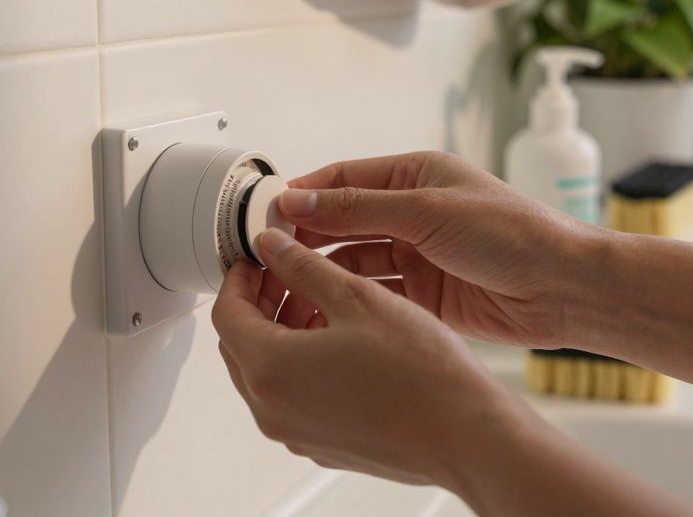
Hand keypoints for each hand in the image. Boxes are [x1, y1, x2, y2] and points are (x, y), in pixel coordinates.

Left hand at [211, 227, 525, 488]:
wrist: (466, 434)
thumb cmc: (420, 372)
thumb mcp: (356, 297)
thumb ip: (303, 267)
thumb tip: (272, 247)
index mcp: (270, 368)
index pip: (226, 313)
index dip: (240, 276)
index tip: (260, 257)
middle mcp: (272, 409)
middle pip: (240, 344)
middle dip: (260, 302)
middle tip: (289, 273)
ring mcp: (296, 432)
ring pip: (267, 372)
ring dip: (282, 332)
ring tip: (322, 301)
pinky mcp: (323, 444)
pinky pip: (293, 397)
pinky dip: (301, 364)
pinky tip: (341, 341)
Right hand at [278, 151, 603, 347]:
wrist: (562, 289)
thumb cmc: (513, 233)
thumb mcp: (426, 210)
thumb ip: (358, 207)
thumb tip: (300, 199)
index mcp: (415, 176)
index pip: (344, 179)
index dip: (305, 194)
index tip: (267, 213)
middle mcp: (413, 214)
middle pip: (343, 222)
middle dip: (307, 235)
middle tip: (267, 252)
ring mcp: (417, 256)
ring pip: (354, 260)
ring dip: (324, 269)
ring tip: (288, 282)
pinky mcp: (424, 296)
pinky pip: (374, 294)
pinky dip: (348, 299)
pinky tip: (323, 306)